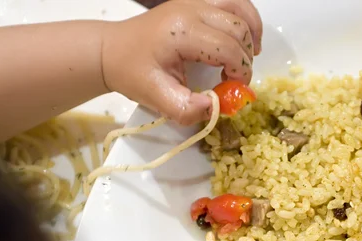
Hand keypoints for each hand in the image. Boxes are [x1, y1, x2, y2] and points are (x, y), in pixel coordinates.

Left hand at [101, 0, 262, 125]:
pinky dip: (244, 20)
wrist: (110, 50)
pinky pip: (231, 3)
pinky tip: (243, 40)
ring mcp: (193, 2)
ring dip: (251, 33)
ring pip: (240, 8)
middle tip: (235, 79)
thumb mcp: (156, 98)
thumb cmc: (131, 72)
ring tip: (249, 57)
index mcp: (182, 31)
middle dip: (245, 58)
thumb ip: (187, 109)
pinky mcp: (195, 2)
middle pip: (238, 28)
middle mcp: (191, 9)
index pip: (228, 48)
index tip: (232, 90)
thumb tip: (216, 107)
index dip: (239, 72)